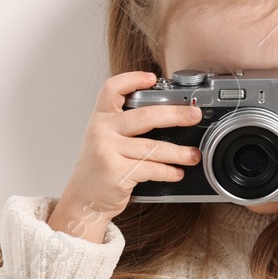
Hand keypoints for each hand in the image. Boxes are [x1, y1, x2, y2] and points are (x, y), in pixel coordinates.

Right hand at [47, 71, 203, 242]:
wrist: (83, 199)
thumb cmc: (99, 168)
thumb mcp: (104, 138)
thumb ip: (124, 124)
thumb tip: (167, 114)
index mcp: (100, 118)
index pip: (112, 89)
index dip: (132, 79)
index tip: (152, 78)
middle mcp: (102, 131)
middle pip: (144, 116)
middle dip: (175, 114)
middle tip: (194, 115)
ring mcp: (108, 152)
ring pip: (152, 147)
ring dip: (178, 152)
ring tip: (193, 155)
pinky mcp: (116, 173)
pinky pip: (150, 169)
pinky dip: (168, 171)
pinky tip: (176, 172)